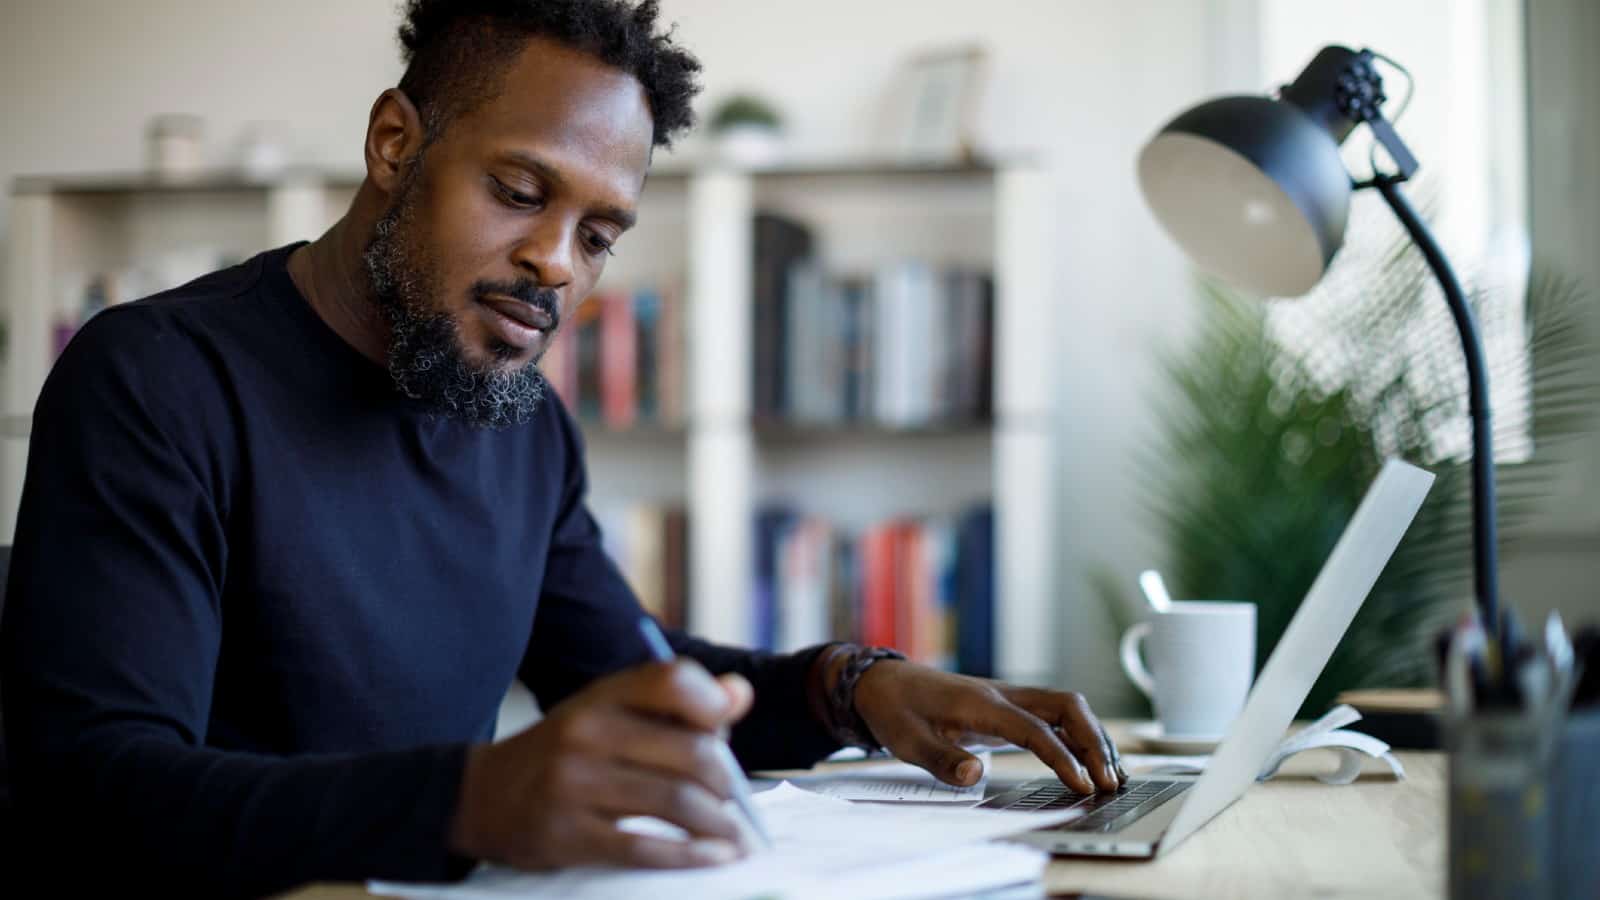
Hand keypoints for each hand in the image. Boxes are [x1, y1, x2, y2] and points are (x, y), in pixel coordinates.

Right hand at [449, 660, 754, 869]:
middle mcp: (587, 732)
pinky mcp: (567, 834)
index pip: (672, 680)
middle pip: (690, 752)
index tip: (728, 731)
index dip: (712, 704)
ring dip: (719, 824)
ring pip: (675, 802)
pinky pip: (643, 848)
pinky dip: (690, 856)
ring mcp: (574, 784)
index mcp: (602, 696)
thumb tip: (740, 695)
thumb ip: (674, 705)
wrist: (482, 796)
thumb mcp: (609, 713)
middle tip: (737, 802)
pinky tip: (714, 857)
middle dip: (727, 783)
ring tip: (735, 837)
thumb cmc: (566, 752)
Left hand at [852, 661, 1125, 793]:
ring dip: (1093, 737)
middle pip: (1066, 707)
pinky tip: (1090, 759)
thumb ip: (941, 758)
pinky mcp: (1009, 706)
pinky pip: (1055, 715)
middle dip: (1094, 742)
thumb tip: (976, 775)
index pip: (1034, 728)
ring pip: (1066, 707)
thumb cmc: (895, 709)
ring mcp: (1009, 698)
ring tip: (1112, 775)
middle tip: (1110, 782)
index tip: (1082, 785)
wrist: (883, 682)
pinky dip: (1079, 734)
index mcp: (980, 703)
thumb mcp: (906, 739)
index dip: (1062, 756)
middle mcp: (1003, 695)